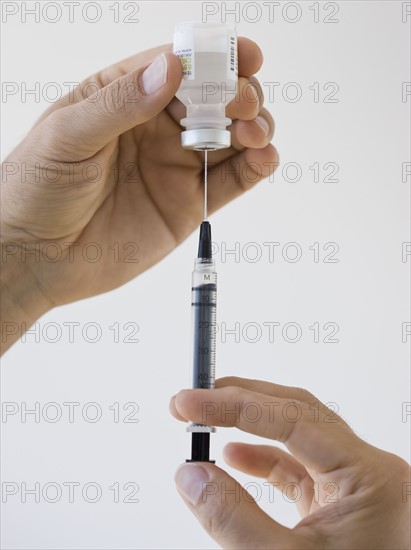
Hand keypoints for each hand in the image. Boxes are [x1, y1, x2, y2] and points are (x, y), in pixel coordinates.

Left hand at [1, 40, 277, 351]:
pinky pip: (232, 180)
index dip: (213, 57)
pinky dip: (256, 166)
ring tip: (254, 132)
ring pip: (231, 136)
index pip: (177, 65)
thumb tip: (169, 69)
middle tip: (242, 103)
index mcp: (124, 96)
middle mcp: (156, 127)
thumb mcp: (68, 136)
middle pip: (214, 97)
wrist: (38, 258)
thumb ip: (120, 103)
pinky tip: (263, 158)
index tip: (243, 56)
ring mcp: (176, 165)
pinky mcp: (189, 203)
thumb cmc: (37, 190)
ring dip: (255, 127)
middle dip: (239, 92)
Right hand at [170, 377, 410, 548]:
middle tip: (195, 400)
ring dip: (248, 427)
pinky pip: (298, 467)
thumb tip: (190, 474)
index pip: (290, 418)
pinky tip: (233, 458)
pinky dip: (261, 458)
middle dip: (242, 401)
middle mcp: (368, 471)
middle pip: (297, 412)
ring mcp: (355, 486)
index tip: (187, 403)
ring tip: (207, 422)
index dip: (232, 405)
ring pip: (296, 436)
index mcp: (370, 476)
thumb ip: (234, 519)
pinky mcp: (340, 502)